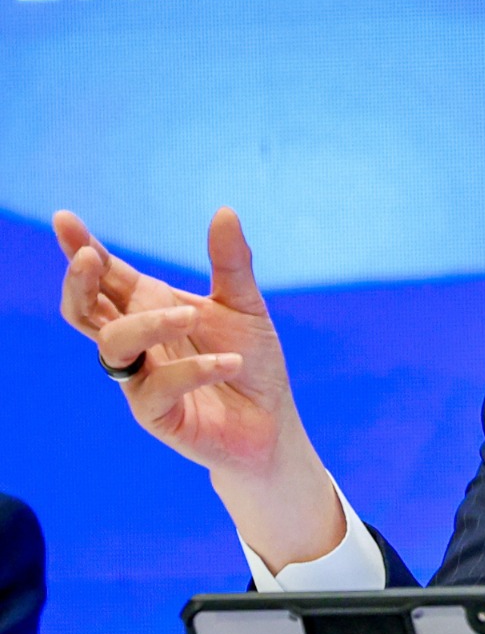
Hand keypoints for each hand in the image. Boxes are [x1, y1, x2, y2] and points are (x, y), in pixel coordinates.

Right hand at [54, 208, 343, 568]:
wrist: (272, 423)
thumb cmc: (251, 363)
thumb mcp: (246, 306)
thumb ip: (231, 263)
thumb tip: (224, 210)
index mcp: (151, 309)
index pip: (107, 277)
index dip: (83, 249)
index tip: (64, 219)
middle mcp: (139, 343)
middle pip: (84, 311)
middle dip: (79, 282)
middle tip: (89, 258)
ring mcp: (141, 380)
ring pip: (113, 346)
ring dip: (148, 323)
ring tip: (192, 314)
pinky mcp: (157, 415)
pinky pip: (156, 389)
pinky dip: (193, 370)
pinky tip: (229, 362)